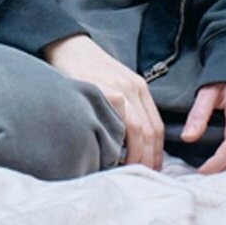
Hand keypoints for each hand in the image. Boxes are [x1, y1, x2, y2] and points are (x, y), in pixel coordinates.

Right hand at [43, 34, 163, 168]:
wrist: (69, 47)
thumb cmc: (89, 71)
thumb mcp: (115, 85)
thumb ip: (126, 108)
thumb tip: (131, 144)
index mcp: (140, 88)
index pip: (157, 127)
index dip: (156, 152)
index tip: (151, 170)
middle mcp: (134, 88)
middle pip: (151, 132)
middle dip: (149, 159)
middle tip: (142, 177)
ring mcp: (120, 90)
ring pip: (139, 131)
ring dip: (136, 156)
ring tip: (128, 172)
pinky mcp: (104, 93)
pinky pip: (118, 125)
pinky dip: (117, 144)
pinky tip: (111, 156)